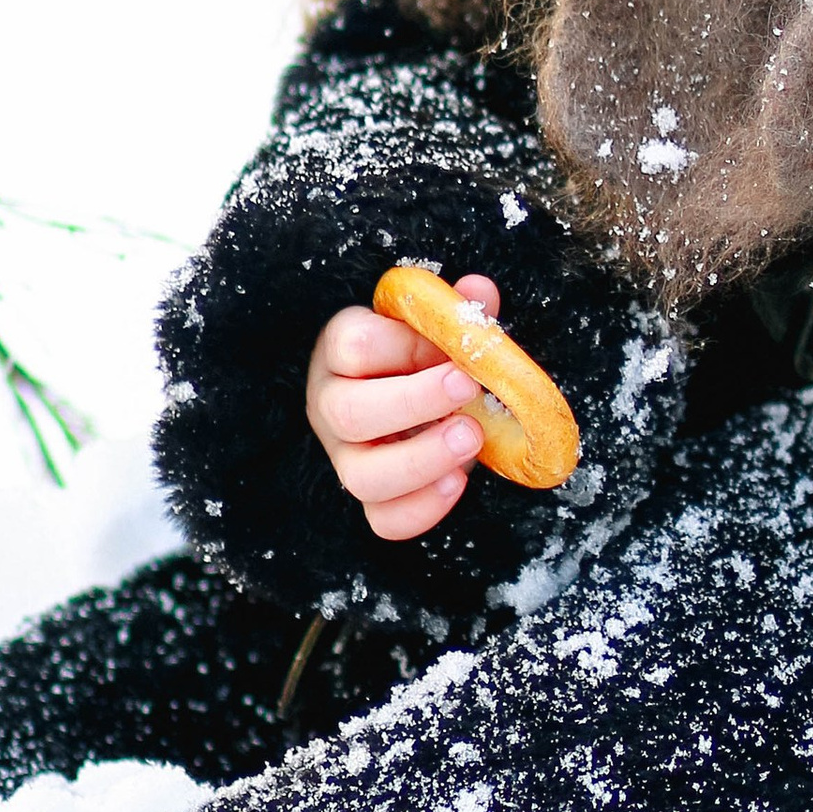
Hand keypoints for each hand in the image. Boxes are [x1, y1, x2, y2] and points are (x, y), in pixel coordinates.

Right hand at [306, 279, 499, 539]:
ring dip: (422, 460)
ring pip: (362, 477)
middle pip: (348, 413)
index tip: (450, 348)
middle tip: (469, 389)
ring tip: (471, 437)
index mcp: (341, 351)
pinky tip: (458, 481)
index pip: (352, 346)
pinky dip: (423, 508)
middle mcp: (332, 405)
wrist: (423, 399)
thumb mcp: (438, 327)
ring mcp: (347, 457)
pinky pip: (385, 520)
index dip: (404, 346)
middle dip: (414, 403)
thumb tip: (480, 291)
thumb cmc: (425, 355)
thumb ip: (458, 312)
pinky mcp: (374, 499)